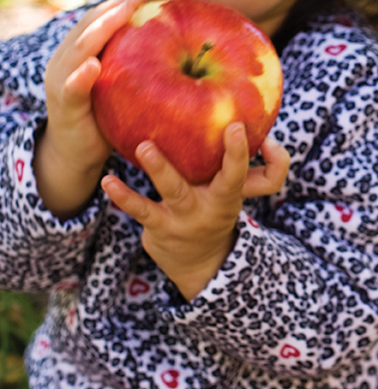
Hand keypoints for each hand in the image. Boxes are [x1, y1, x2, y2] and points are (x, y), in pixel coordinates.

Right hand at [34, 0, 144, 217]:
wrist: (77, 154)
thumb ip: (136, 63)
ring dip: (99, 31)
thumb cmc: (105, 113)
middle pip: (87, 27)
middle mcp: (66, 61)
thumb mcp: (121, 83)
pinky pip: (71, 88)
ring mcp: (61, 83)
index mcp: (79, 52)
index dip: (118, 6)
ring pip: (78, 50)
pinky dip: (81, 76)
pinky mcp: (65, 107)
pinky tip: (94, 67)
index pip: (96, 20)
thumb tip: (182, 43)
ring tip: (121, 15)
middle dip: (113, 11)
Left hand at [102, 123, 289, 299]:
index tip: (236, 125)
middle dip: (222, 157)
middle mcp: (213, 206)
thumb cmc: (219, 209)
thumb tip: (258, 130)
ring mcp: (186, 218)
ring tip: (143, 148)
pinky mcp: (159, 227)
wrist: (201, 263)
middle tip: (215, 130)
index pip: (251, 174)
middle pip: (225, 183)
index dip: (243, 151)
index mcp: (233, 193)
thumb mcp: (242, 193)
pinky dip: (123, 196)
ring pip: (175, 192)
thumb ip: (257, 163)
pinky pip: (140, 210)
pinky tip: (108, 180)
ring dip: (160, 169)